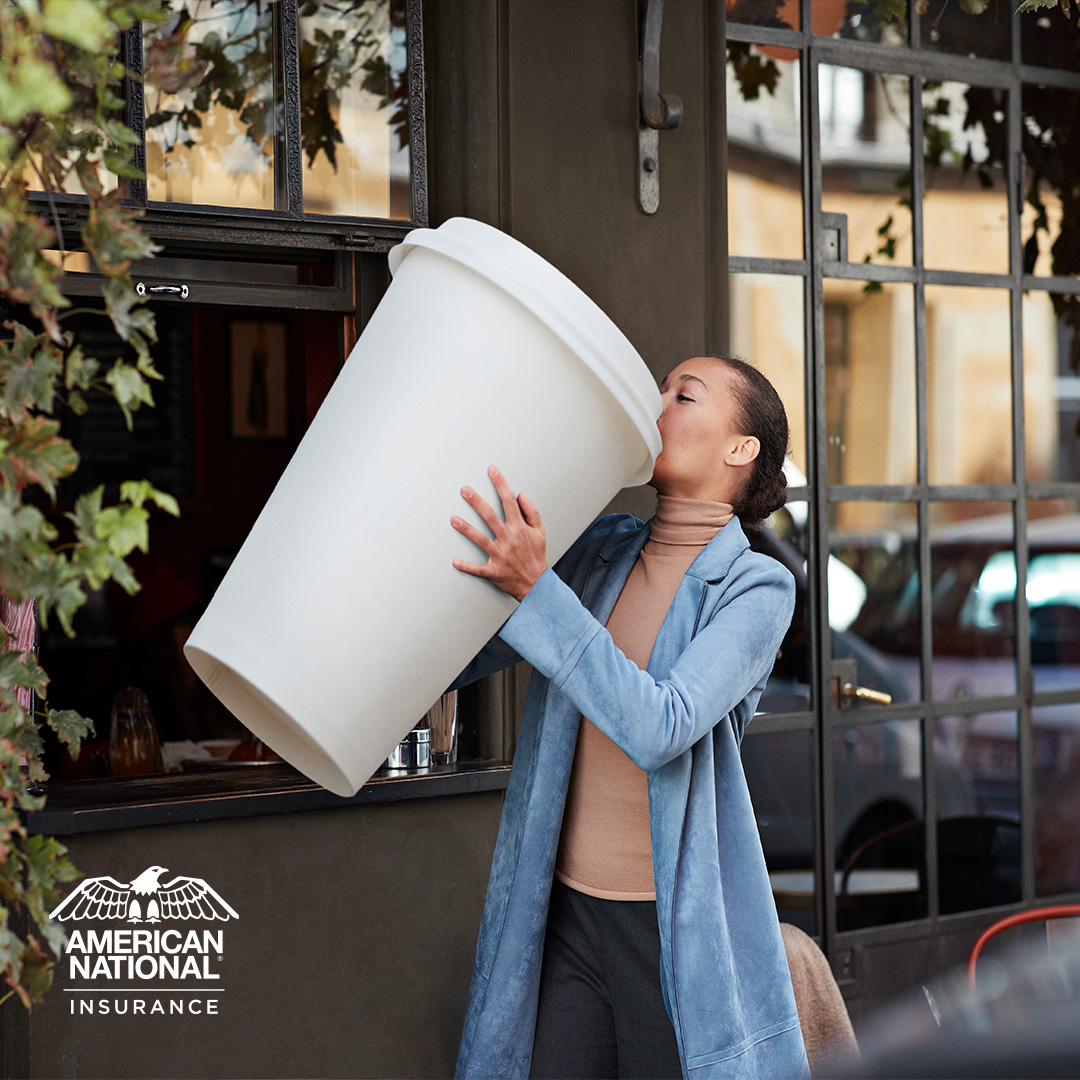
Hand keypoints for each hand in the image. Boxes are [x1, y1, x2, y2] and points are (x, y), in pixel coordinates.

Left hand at [451, 466, 547, 601]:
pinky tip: (455, 562)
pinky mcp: (493, 570)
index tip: (492, 471)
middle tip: (465, 490)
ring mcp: (499, 555)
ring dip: (466, 529)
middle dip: (476, 502)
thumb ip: (531, 512)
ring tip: (454, 520)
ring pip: (480, 540)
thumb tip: (522, 496)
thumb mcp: (540, 531)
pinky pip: (477, 569)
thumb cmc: (536, 556)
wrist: (537, 583)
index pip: (509, 501)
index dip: (500, 484)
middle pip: (490, 517)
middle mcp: (508, 539)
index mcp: (519, 528)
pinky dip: (466, 566)